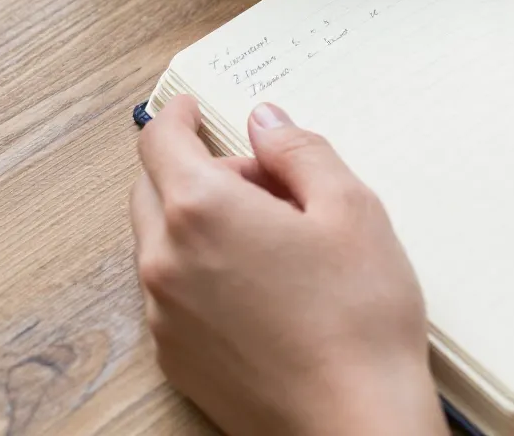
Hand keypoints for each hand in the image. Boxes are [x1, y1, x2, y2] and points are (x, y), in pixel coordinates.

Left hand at [130, 96, 446, 435]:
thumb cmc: (359, 317)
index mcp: (203, 211)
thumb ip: (300, 151)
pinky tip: (266, 287)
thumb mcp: (350, 207)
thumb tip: (266, 123)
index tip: (192, 108)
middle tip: (269, 181)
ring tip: (278, 240)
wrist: (352, 422)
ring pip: (163, 240)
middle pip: (155, 188)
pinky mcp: (176, 356)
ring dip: (202, 220)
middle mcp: (166, 261)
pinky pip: (173, 289)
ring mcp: (164, 315)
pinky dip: (202, 268)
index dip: (178, 114)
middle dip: (201, 168)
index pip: (161, 141)